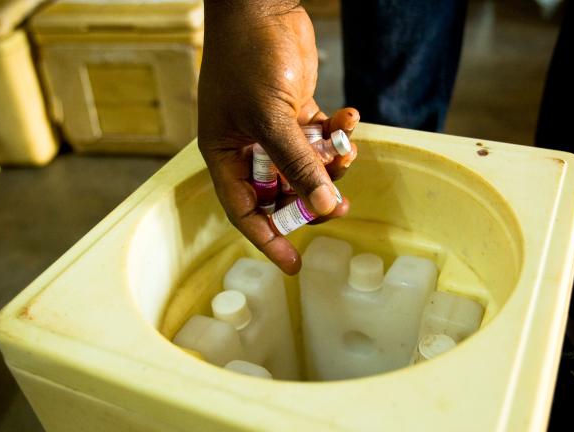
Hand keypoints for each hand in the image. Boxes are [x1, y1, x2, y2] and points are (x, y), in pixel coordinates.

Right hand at [198, 1, 358, 274]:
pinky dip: (336, 136)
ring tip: (346, 156)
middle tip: (338, 208)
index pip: (244, 211)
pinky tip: (347, 120)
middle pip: (280, 193)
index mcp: (225, 154)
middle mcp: (247, 147)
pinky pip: (319, 139)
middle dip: (310, 201)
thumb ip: (298, 165)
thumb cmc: (249, 58)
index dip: (268, 239)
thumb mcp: (271, 118)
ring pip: (305, 167)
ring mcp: (272, 129)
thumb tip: (324, 207)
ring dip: (329, 167)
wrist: (261, 5)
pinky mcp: (296, 111)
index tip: (292, 264)